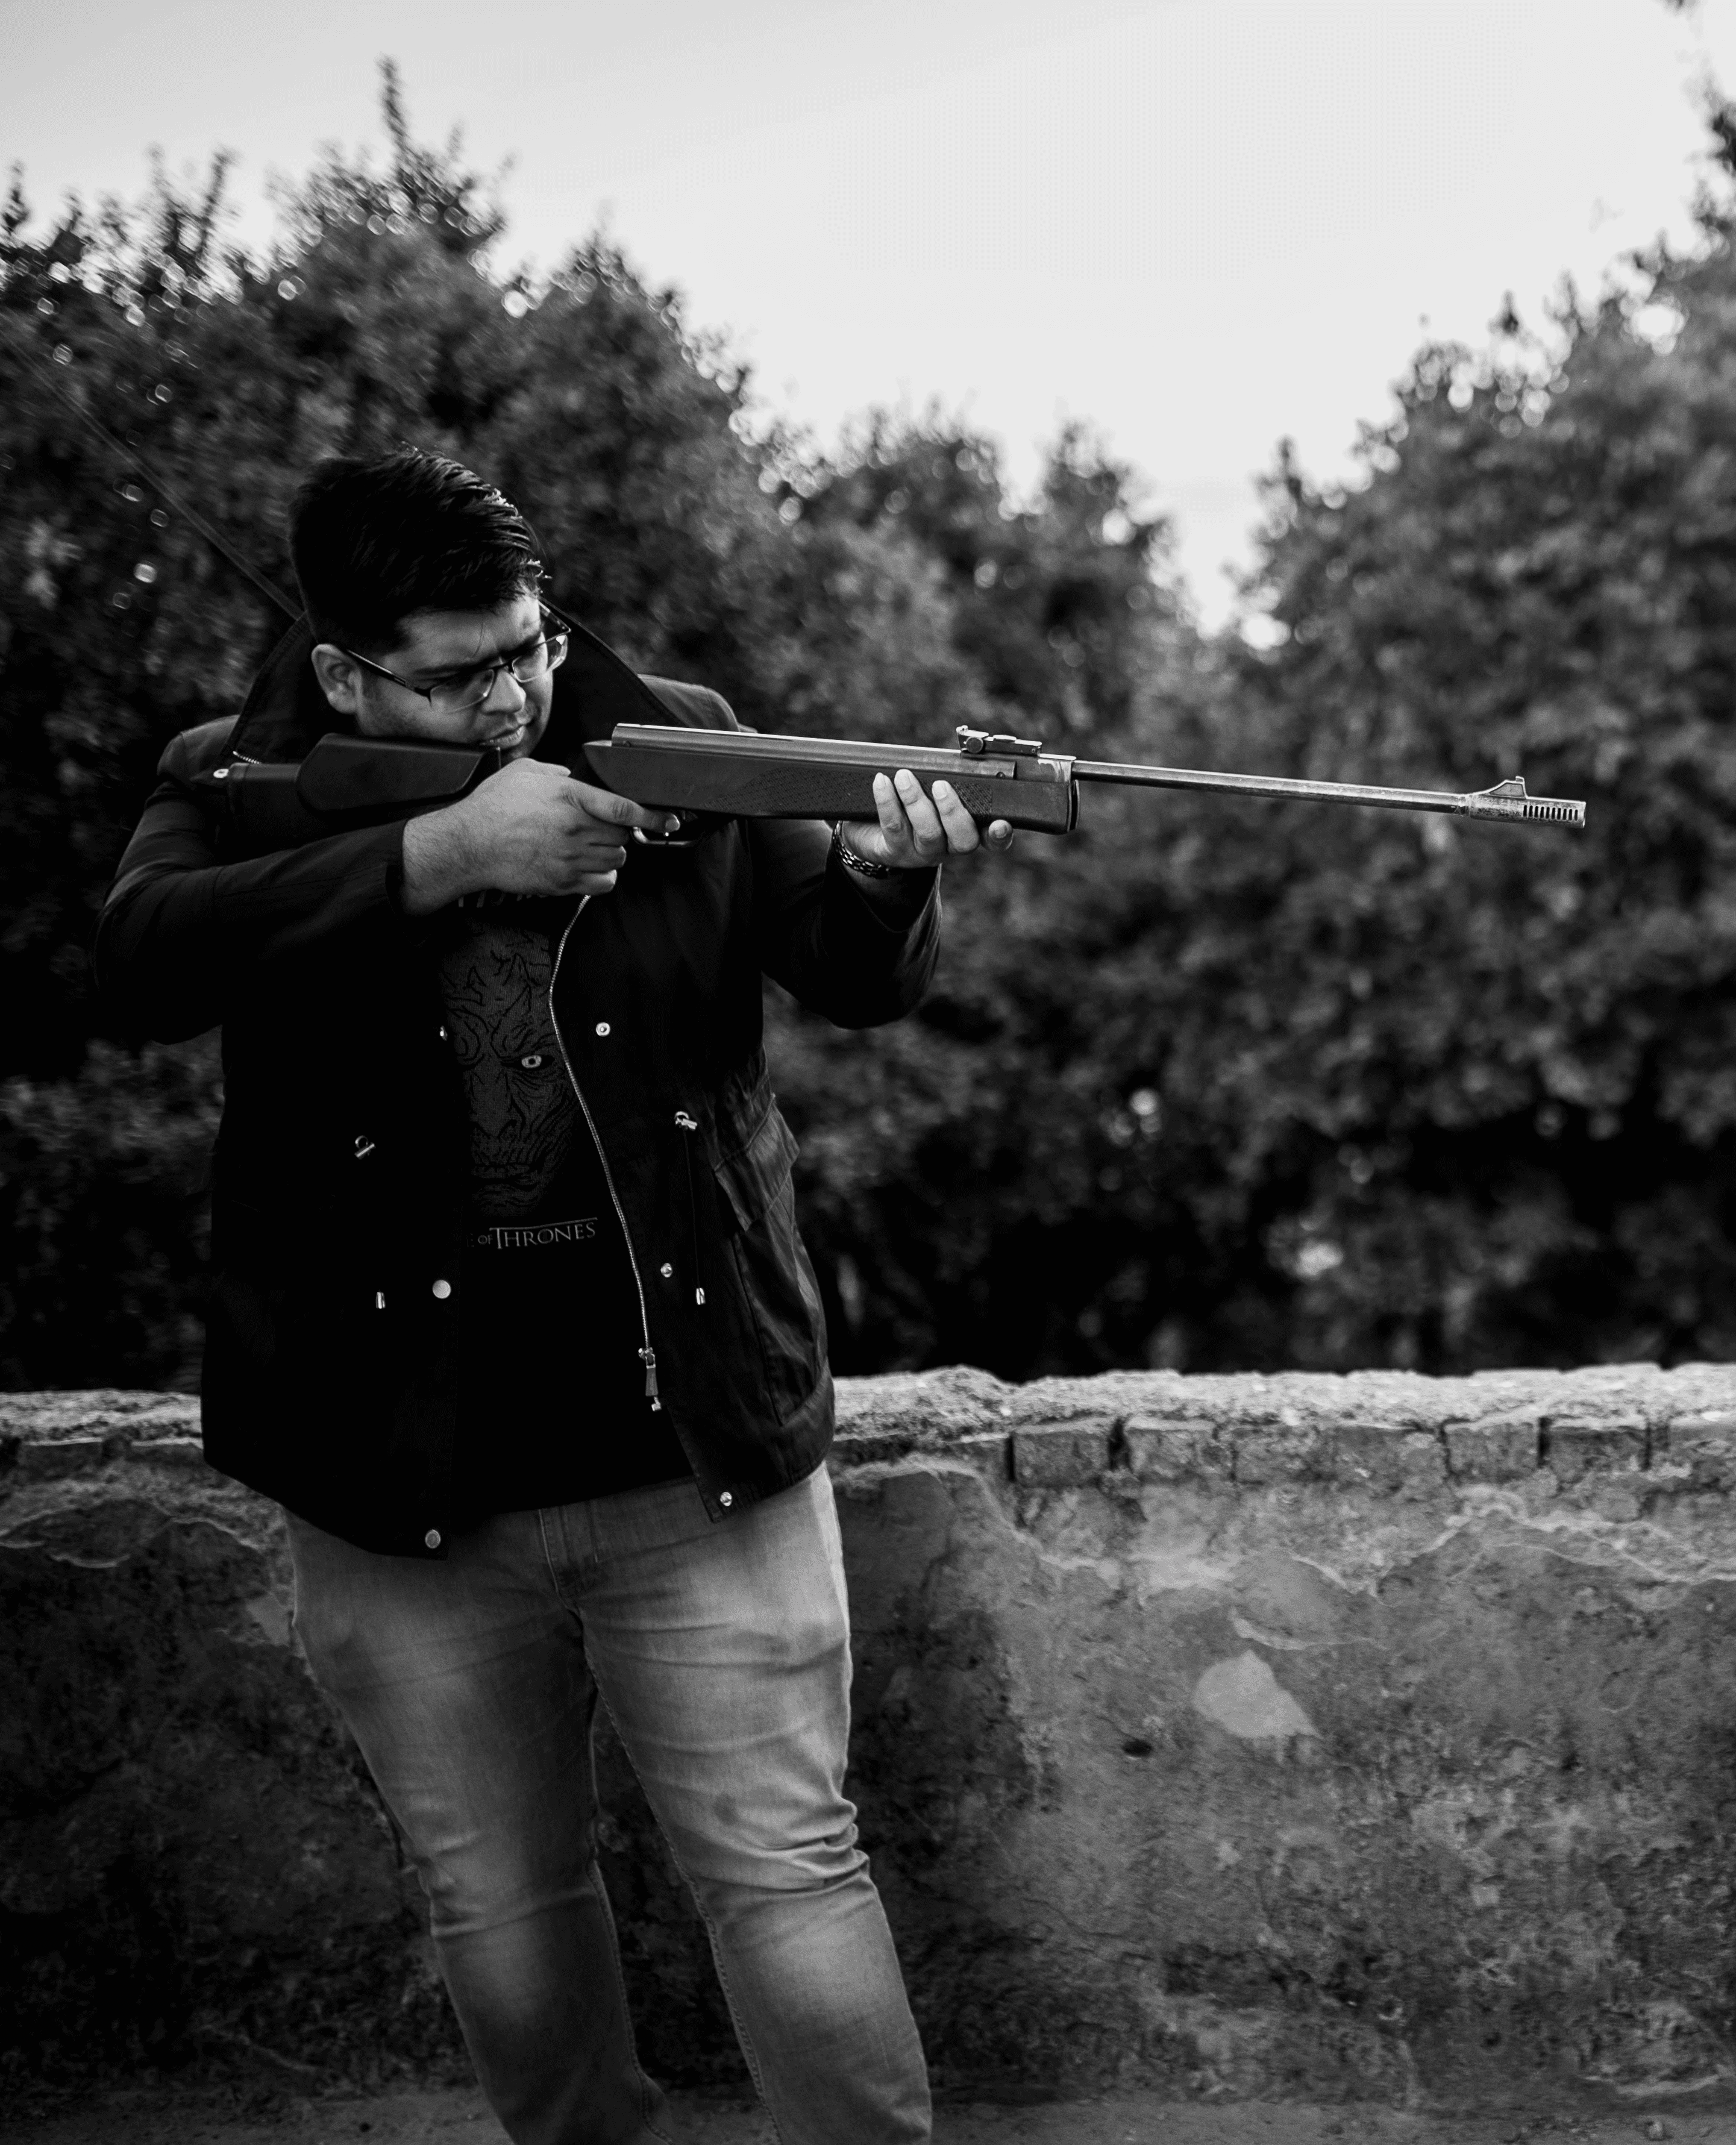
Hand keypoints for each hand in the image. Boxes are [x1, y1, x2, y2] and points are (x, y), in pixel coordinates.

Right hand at [402, 760, 677, 912]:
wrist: (468, 845)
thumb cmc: (493, 807)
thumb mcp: (527, 773)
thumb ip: (559, 774)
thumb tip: (576, 779)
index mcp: (571, 798)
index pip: (624, 808)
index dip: (653, 815)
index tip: (670, 820)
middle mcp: (576, 830)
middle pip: (623, 837)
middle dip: (619, 832)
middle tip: (601, 827)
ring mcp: (571, 859)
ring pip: (617, 859)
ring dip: (610, 852)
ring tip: (588, 844)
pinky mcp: (564, 882)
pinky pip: (604, 883)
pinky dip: (603, 875)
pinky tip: (588, 865)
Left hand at [838, 769, 1013, 869]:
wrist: (870, 828)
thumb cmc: (910, 802)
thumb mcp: (932, 790)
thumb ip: (950, 779)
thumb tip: (960, 752)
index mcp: (965, 830)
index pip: (991, 839)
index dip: (999, 835)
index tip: (1000, 823)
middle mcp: (949, 847)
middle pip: (963, 840)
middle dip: (953, 811)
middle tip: (940, 786)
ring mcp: (923, 853)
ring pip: (928, 833)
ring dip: (916, 801)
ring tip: (904, 777)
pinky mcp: (895, 852)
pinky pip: (894, 828)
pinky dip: (888, 802)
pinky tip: (881, 782)